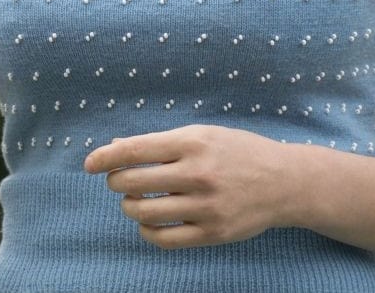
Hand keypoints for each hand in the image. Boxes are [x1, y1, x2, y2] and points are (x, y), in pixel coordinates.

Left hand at [83, 124, 297, 248]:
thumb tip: (115, 148)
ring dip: (130, 207)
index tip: (89, 164)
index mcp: (192, 143)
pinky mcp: (213, 233)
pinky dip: (147, 231)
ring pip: (144, 213)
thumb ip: (159, 143)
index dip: (104, 158)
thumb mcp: (201, 135)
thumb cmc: (237, 152)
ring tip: (135, 201)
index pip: (134, 150)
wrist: (285, 182)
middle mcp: (198, 174)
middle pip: (133, 183)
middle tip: (119, 181)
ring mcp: (206, 206)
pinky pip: (164, 239)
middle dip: (116, 182)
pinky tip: (149, 222)